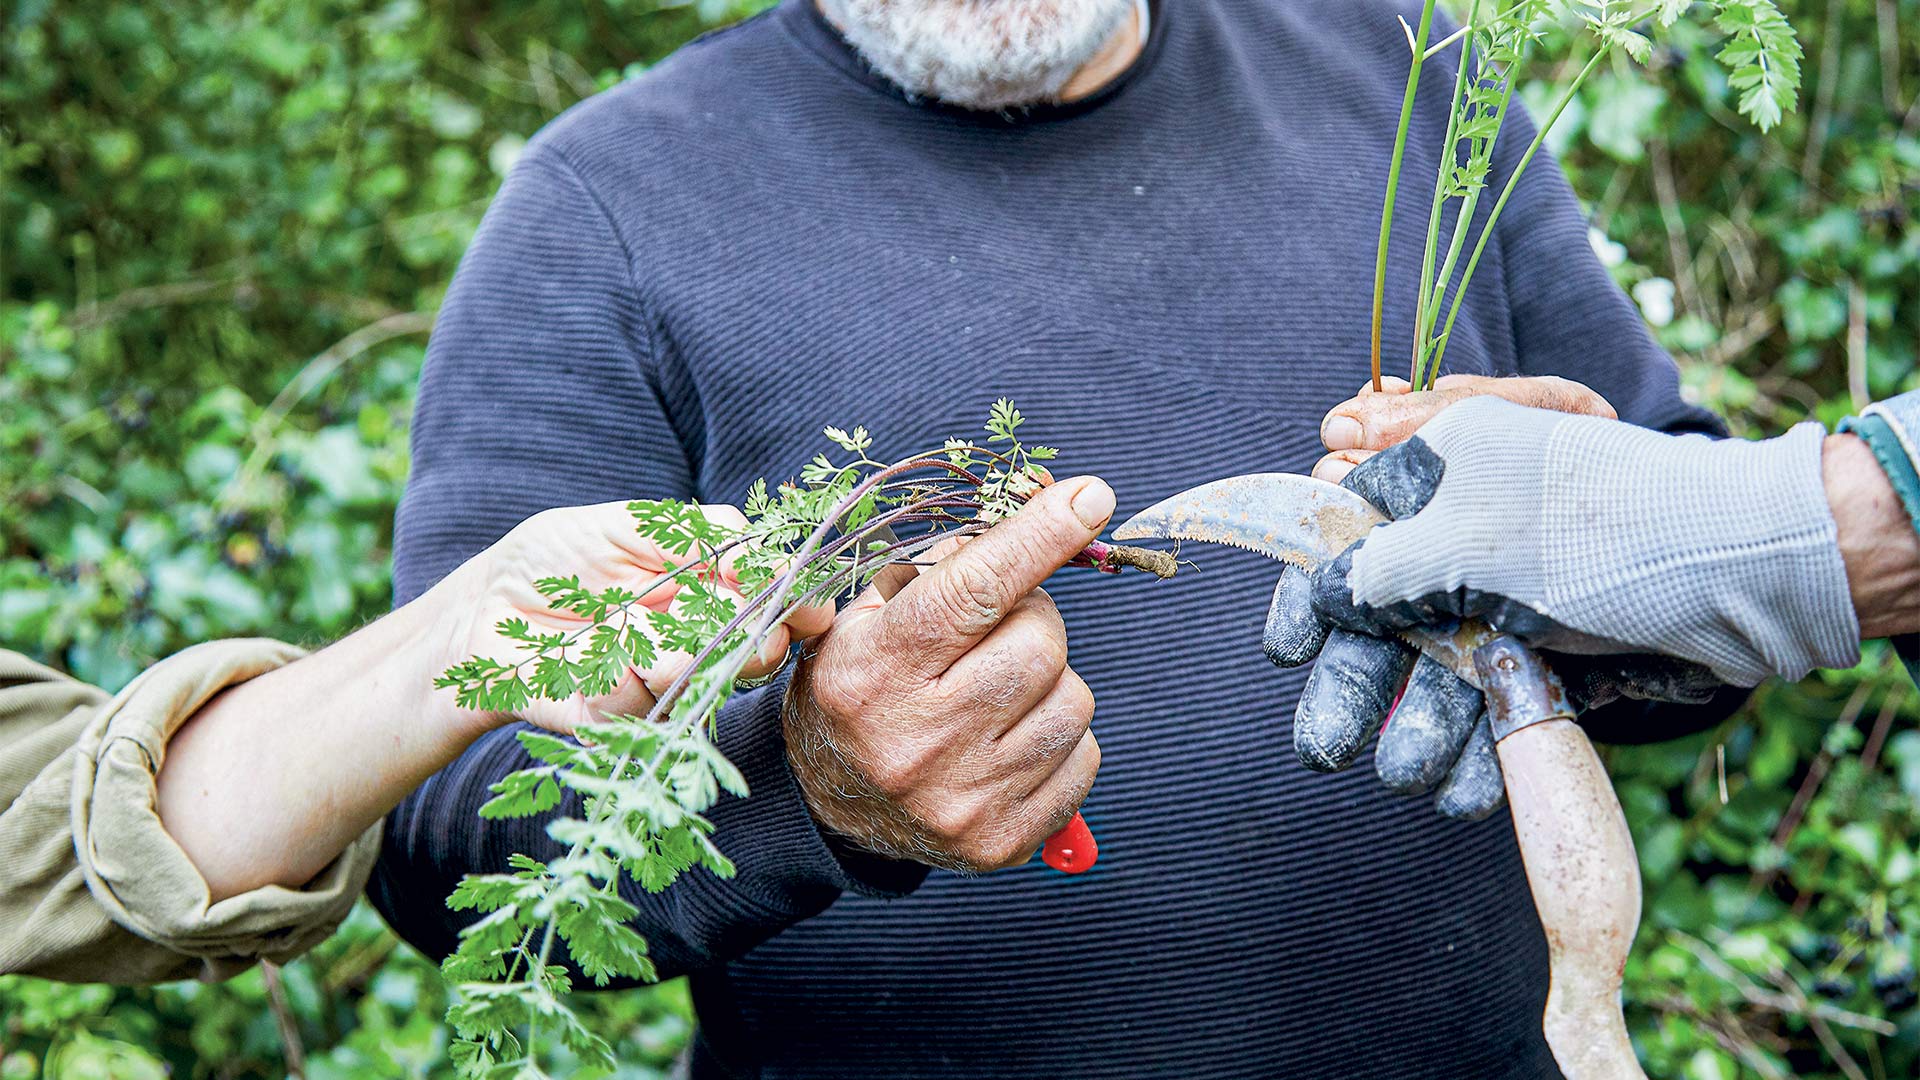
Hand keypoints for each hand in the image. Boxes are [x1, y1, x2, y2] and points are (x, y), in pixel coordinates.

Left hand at [443, 501, 832, 734]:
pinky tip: (580, 654)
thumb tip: (759, 547)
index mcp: (706, 593)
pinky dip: (607, 671)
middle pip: (751, 650)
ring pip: (692, 672)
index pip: (771, 602)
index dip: (797, 605)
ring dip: (666, 646)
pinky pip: (631, 699)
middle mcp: (693, 644)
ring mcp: (657, 687)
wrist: (477, 612)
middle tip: (741, 625)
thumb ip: (692, 532)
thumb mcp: (623, 525)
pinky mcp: (614, 721)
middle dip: (750, 636)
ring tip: (619, 620)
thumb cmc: (549, 559)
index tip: (814, 608)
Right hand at [782, 477, 1111, 872]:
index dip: (1037, 537)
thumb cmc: (862, 687)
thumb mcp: (867, 616)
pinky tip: (1012, 740)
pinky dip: (1061, 737)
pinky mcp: (1000, 840)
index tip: (1090, 497)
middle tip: (998, 631)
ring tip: (1000, 692)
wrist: (832, 804)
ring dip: (1050, 682)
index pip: (971, 592)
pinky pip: (1084, 757)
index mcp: (873, 671)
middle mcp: (915, 740)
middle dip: (1033, 620)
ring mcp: (961, 798)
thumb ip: (940, 567)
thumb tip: (1038, 520)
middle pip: (1039, 643)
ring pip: (1074, 700)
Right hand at [1266, 375, 1618, 819]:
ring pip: (1441, 671)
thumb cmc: (1598, 534)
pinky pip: (1497, 703)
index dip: (1311, 594)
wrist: (1742, 577)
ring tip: (1408, 782)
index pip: (1347, 529)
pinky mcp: (1557, 650)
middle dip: (1355, 685)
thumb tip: (1322, 592)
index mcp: (1446, 470)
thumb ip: (1377, 570)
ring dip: (1416, 729)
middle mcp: (1475, 530)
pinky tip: (1460, 792)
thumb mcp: (1464, 541)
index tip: (1285, 652)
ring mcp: (1518, 593)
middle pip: (1385, 615)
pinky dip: (1477, 749)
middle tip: (1322, 752)